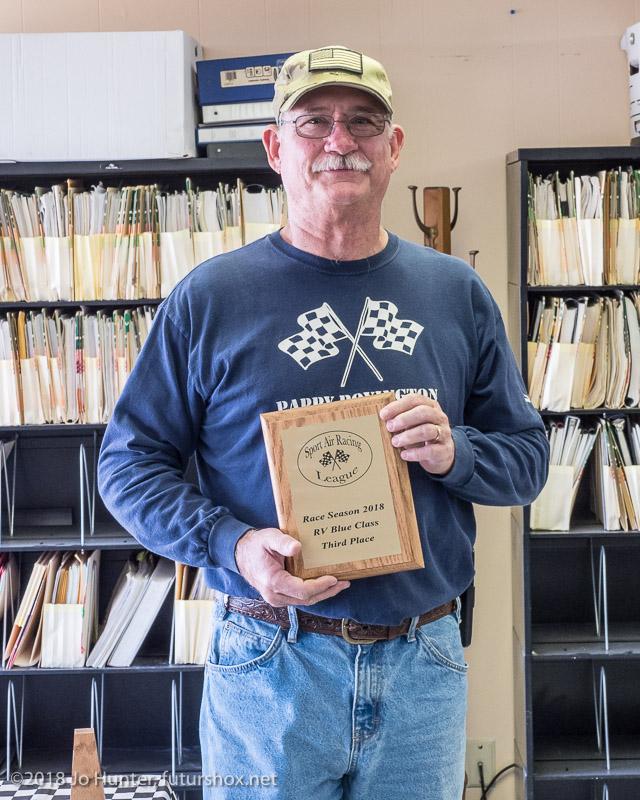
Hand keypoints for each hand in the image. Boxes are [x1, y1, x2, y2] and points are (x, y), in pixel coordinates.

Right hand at [235, 527, 350, 606]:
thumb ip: (282, 542)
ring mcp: (277, 598)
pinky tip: (324, 585)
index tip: (334, 578)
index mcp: (273, 582)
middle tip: (344, 583)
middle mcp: (275, 595)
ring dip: (322, 594)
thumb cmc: (256, 545)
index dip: (320, 586)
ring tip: (339, 584)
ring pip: (304, 601)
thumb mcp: (269, 538)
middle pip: (307, 599)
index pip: (302, 591)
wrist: (240, 554)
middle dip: (327, 592)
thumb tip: (297, 547)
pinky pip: (299, 598)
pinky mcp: (279, 596)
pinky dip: (313, 593)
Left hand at [380, 393, 454, 474]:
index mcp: (430, 406)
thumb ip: (401, 420)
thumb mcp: (413, 424)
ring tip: (395, 442)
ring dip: (408, 436)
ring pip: (427, 430)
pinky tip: (404, 455)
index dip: (398, 406)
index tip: (383, 414)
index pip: (415, 399)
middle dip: (404, 419)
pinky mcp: (444, 450)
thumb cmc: (422, 436)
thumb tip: (383, 420)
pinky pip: (431, 450)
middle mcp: (439, 417)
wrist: (442, 454)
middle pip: (423, 412)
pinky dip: (415, 453)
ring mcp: (444, 433)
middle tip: (389, 427)